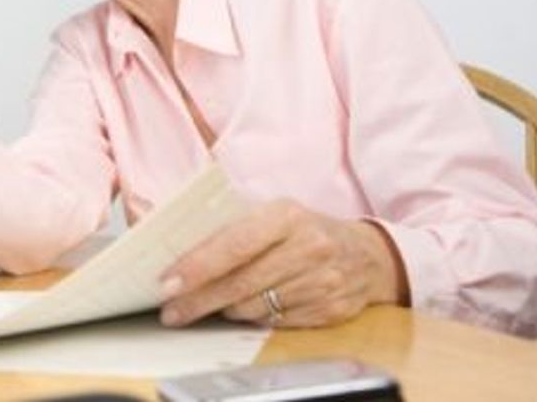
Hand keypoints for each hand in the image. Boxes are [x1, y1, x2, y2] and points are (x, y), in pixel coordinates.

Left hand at [158, 199, 406, 327]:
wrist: (369, 255)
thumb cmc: (306, 229)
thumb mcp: (275, 213)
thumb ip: (234, 227)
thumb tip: (180, 247)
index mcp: (287, 216)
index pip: (234, 245)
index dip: (197, 266)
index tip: (167, 282)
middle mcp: (308, 249)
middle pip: (240, 283)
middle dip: (198, 300)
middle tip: (170, 310)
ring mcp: (322, 283)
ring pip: (255, 307)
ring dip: (222, 310)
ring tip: (201, 307)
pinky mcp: (329, 311)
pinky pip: (275, 323)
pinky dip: (251, 318)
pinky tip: (239, 311)